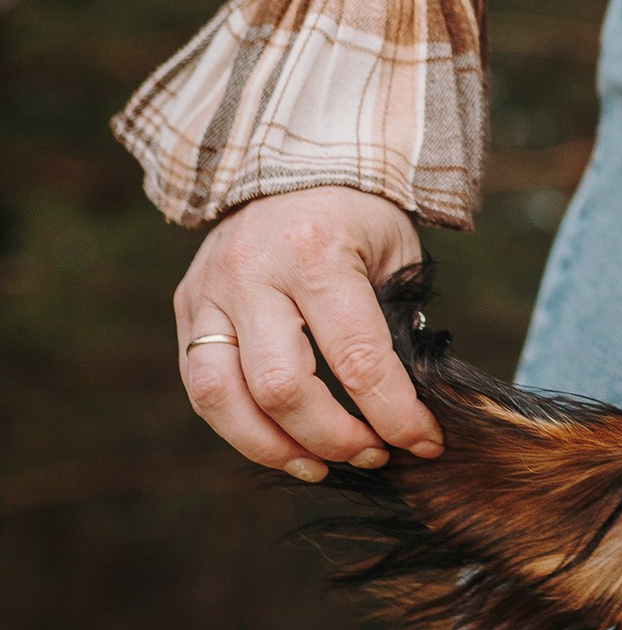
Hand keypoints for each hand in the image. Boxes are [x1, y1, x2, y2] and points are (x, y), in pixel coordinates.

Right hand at [173, 187, 441, 483]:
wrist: (292, 162)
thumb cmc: (357, 216)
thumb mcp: (395, 255)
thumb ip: (398, 325)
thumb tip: (406, 408)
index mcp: (317, 252)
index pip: (356, 358)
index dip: (394, 414)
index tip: (425, 443)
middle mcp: (253, 271)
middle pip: (280, 387)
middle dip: (333, 437)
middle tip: (374, 454)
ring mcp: (210, 290)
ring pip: (221, 396)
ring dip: (273, 448)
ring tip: (320, 466)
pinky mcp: (188, 306)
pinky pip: (202, 385)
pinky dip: (240, 427)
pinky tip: (282, 443)